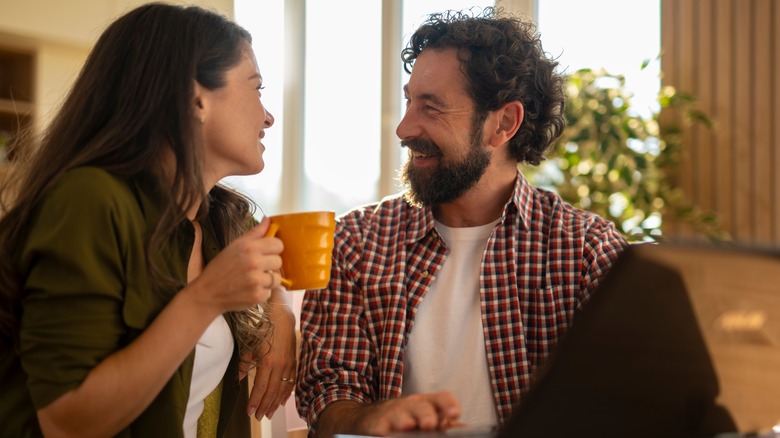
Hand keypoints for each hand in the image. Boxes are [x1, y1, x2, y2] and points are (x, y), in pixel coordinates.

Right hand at [189, 218, 282, 312]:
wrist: (207, 293)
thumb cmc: (220, 268)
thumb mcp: (234, 245)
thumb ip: (254, 233)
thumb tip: (268, 220)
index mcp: (249, 247)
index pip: (278, 244)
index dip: (273, 249)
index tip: (266, 253)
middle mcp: (254, 262)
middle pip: (279, 261)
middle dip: (270, 265)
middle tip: (256, 268)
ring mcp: (256, 280)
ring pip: (277, 278)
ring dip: (267, 280)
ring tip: (252, 279)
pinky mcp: (257, 296)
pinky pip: (270, 292)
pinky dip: (262, 292)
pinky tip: (249, 289)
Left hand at [243, 289, 296, 419]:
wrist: (281, 314)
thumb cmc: (263, 327)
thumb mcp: (249, 343)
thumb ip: (244, 362)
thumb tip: (239, 378)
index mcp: (267, 362)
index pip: (260, 387)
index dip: (254, 401)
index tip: (249, 412)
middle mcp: (280, 365)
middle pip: (272, 391)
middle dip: (264, 406)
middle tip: (258, 417)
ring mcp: (288, 363)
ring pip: (282, 388)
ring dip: (275, 402)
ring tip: (269, 413)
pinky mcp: (293, 360)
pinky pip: (291, 380)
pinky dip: (287, 392)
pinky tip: (283, 400)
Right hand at [321, 391, 461, 436]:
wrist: (370, 417)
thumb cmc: (405, 417)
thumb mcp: (425, 415)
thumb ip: (444, 421)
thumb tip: (463, 428)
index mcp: (427, 403)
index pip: (441, 398)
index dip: (449, 404)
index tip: (455, 414)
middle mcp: (411, 406)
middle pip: (421, 407)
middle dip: (426, 415)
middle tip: (429, 425)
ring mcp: (393, 416)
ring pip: (401, 419)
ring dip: (406, 424)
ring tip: (408, 427)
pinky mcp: (378, 427)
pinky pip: (384, 431)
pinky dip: (388, 434)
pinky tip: (391, 435)